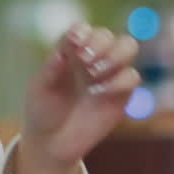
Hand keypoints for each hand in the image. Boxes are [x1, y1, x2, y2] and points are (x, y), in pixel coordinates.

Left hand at [22, 23, 139, 166]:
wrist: (52, 143)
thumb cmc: (42, 110)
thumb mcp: (40, 88)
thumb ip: (52, 67)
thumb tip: (64, 49)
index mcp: (69, 51)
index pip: (82, 29)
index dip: (82, 32)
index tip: (74, 44)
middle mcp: (92, 58)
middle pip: (107, 34)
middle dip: (99, 42)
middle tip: (84, 61)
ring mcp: (109, 74)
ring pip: (128, 46)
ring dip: (114, 55)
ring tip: (94, 74)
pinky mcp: (122, 94)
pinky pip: (132, 76)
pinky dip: (120, 80)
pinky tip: (100, 92)